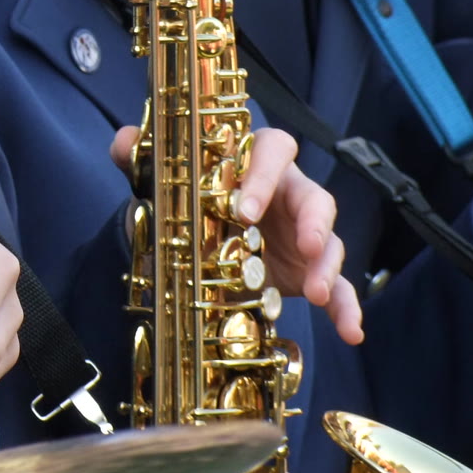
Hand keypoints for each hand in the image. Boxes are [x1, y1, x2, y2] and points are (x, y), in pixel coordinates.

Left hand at [110, 125, 362, 345]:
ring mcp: (303, 236)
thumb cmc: (191, 198)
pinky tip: (351, 332)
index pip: (273, 152)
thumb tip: (122, 140)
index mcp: (255, 165)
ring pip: (330, 243)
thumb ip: (142, 159)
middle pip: (316, 198)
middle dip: (314, 222)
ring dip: (327, 267)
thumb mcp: (164, 182)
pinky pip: (340, 288)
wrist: (200, 237)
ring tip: (317, 294)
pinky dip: (347, 308)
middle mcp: (288, 197)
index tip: (245, 208)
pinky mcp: (307, 272)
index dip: (265, 175)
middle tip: (305, 248)